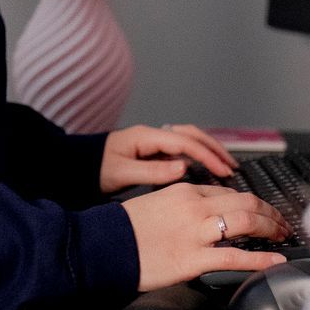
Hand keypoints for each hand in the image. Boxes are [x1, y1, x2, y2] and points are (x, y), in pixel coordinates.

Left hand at [98, 123, 236, 193]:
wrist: (77, 168)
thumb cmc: (96, 170)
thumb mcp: (122, 174)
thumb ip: (151, 172)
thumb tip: (183, 168)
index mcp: (145, 137)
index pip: (184, 142)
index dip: (207, 156)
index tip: (223, 171)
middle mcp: (151, 135)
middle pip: (191, 135)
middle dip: (214, 149)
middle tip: (232, 167)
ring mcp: (152, 142)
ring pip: (188, 139)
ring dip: (208, 150)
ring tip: (225, 166)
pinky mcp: (152, 151)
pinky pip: (181, 149)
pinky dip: (197, 156)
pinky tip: (206, 169)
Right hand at [119, 184, 291, 290]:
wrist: (101, 245)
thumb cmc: (123, 229)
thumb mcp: (155, 204)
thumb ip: (181, 206)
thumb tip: (202, 215)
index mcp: (184, 191)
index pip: (229, 193)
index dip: (253, 203)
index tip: (262, 213)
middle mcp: (194, 206)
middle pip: (246, 202)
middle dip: (270, 213)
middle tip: (282, 224)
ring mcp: (195, 232)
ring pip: (246, 222)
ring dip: (271, 229)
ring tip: (282, 237)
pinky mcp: (192, 259)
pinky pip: (235, 256)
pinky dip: (260, 258)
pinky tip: (274, 260)